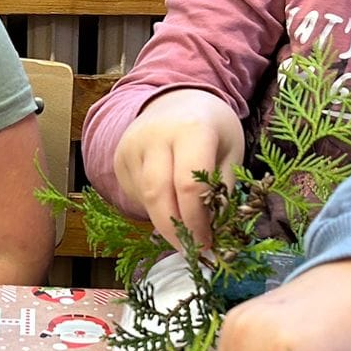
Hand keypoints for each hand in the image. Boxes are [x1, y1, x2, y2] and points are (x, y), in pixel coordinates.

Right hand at [112, 89, 245, 250]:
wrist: (176, 99)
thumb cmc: (212, 127)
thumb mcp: (231, 151)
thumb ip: (222, 189)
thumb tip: (215, 232)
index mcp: (191, 129)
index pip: (190, 185)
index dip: (198, 221)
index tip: (208, 243)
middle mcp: (155, 136)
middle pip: (159, 195)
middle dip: (175, 230)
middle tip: (191, 250)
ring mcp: (131, 147)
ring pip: (146, 199)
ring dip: (165, 222)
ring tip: (184, 231)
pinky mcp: (119, 159)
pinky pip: (136, 195)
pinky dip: (154, 209)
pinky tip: (168, 207)